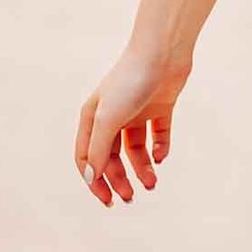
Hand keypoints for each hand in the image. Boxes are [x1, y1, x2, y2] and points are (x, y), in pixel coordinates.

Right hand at [74, 43, 192, 205]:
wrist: (163, 51)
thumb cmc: (130, 81)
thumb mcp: (108, 119)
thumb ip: (99, 150)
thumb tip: (90, 178)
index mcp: (92, 118)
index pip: (88, 158)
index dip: (95, 181)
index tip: (108, 200)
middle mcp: (113, 115)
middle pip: (113, 157)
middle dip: (120, 179)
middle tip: (131, 197)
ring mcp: (137, 111)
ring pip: (136, 149)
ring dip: (142, 168)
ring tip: (152, 183)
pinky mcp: (160, 106)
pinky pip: (158, 135)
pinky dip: (160, 148)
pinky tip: (161, 154)